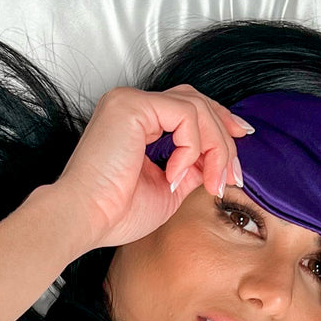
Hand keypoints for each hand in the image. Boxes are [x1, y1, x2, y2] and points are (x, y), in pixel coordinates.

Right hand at [47, 84, 252, 259]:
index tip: (236, 163)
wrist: (85, 220)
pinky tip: (175, 175)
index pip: (188, 111)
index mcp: (137, 123)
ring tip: (212, 181)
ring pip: (197, 107)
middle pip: (197, 102)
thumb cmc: (115, 213)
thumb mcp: (168, 189)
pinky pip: (185, 115)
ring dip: (215, 147)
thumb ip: (191, 169)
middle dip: (225, 136)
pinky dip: (192, 147)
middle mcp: (132, 105)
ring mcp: (130, 101)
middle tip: (234, 174)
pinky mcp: (131, 105)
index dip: (220, 129)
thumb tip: (215, 162)